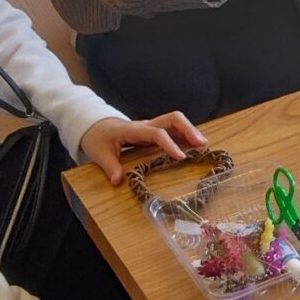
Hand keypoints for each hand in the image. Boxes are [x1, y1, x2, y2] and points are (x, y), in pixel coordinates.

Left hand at [80, 112, 205, 181]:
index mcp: (134, 130)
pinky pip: (173, 129)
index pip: (157, 133)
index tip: (181, 157)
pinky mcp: (154, 131)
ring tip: (204, 145)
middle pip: (173, 118)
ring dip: (191, 130)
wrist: (95, 125)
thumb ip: (110, 167)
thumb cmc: (98, 138)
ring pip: (176, 121)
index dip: (170, 144)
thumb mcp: (100, 153)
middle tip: (202, 144)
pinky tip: (195, 145)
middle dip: (188, 129)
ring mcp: (152, 126)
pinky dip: (186, 134)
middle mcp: (146, 125)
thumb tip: (118, 181)